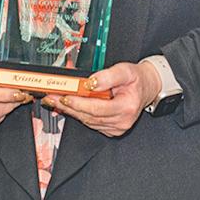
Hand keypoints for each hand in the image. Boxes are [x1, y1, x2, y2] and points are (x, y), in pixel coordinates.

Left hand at [44, 60, 158, 136]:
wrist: (146, 88)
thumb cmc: (136, 80)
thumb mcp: (125, 70)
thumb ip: (107, 76)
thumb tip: (90, 83)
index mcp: (126, 108)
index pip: (97, 108)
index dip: (79, 103)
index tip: (64, 96)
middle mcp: (121, 121)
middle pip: (89, 116)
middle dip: (68, 106)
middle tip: (52, 97)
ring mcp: (116, 127)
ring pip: (87, 120)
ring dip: (70, 110)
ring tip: (55, 100)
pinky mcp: (110, 129)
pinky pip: (91, 122)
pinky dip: (79, 114)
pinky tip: (68, 106)